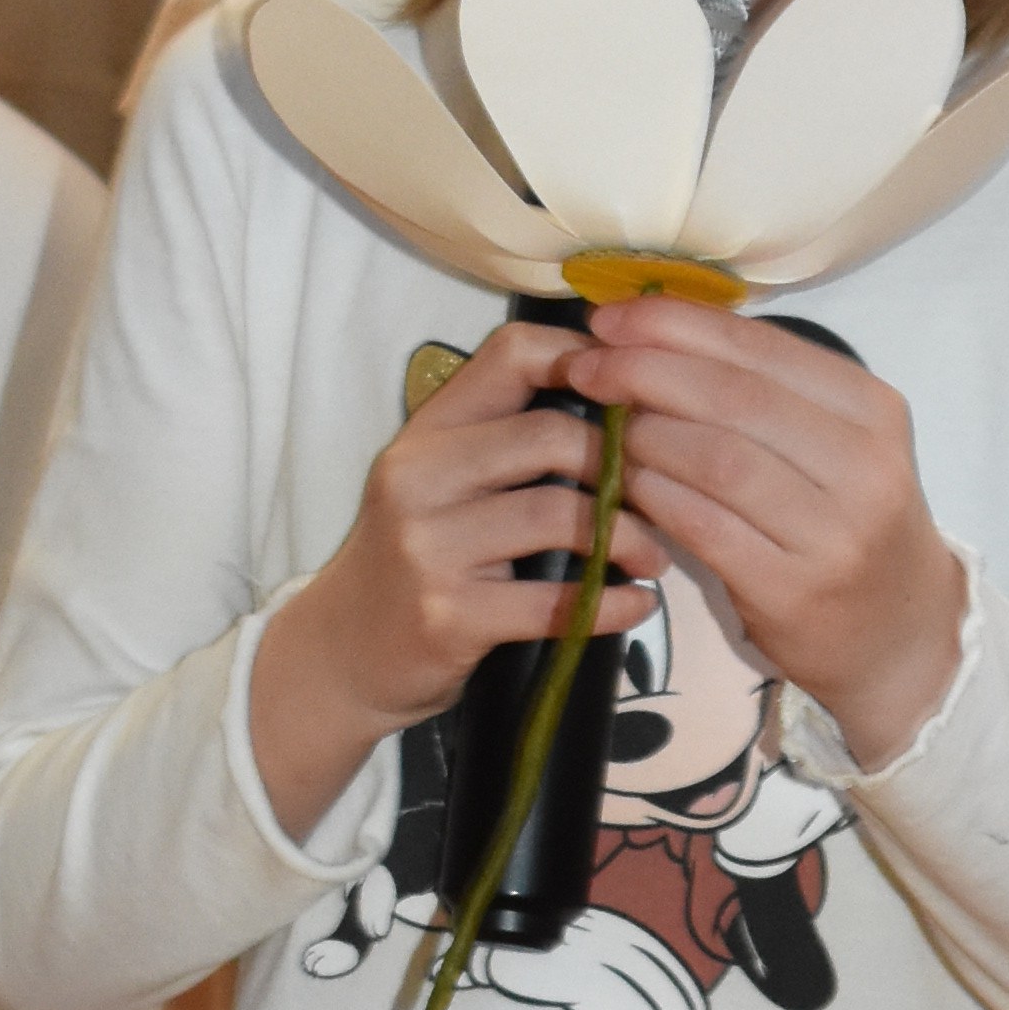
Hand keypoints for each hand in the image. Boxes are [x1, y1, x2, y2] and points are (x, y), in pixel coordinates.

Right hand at [247, 315, 657, 842]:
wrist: (342, 656)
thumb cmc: (414, 562)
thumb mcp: (438, 482)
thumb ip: (503, 440)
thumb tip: (621, 399)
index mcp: (426, 430)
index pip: (512, 353)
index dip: (587, 360)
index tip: (637, 395)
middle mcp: (418, 476)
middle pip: (552, 435)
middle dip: (625, 464)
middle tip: (666, 494)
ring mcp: (428, 547)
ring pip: (559, 514)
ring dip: (629, 537)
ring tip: (653, 557)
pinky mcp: (447, 616)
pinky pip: (554, 601)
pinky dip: (611, 605)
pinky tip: (635, 605)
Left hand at [555, 303, 963, 760]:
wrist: (899, 631)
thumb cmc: (848, 522)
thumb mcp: (836, 444)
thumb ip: (765, 391)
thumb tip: (654, 332)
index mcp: (871, 410)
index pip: (760, 347)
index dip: (676, 325)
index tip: (611, 317)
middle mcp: (862, 466)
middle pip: (734, 398)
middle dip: (646, 371)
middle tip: (586, 366)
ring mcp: (832, 534)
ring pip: (717, 460)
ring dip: (647, 435)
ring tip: (608, 426)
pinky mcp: (792, 590)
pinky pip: (705, 527)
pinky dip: (656, 496)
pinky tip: (626, 482)